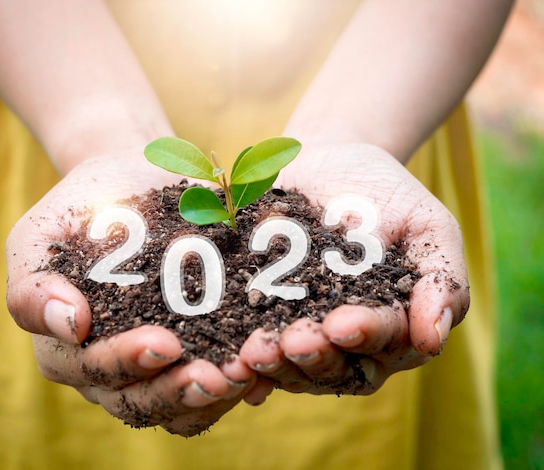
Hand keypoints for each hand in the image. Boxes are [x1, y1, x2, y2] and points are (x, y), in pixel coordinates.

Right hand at [6, 155, 259, 435]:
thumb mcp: (41, 234)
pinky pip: (212, 389)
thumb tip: (68, 325)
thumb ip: (34, 283)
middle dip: (177, 391)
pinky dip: (236, 387)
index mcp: (66, 348)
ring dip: (213, 399)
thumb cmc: (83, 209)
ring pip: (178, 408)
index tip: (165, 343)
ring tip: (244, 375)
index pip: (93, 370)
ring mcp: (153, 368)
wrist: (133, 184)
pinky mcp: (194, 355)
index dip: (126, 362)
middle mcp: (108, 369)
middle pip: (139, 401)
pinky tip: (260, 373)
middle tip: (216, 375)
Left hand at [239, 143, 468, 394]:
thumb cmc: (388, 196)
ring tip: (254, 353)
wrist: (331, 167)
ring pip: (294, 364)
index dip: (365, 334)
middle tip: (293, 342)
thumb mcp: (427, 226)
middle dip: (315, 355)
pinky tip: (230, 366)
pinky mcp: (266, 322)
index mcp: (395, 324)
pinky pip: (255, 347)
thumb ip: (440, 279)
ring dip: (275, 364)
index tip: (343, 323)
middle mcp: (350, 343)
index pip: (385, 339)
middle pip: (336, 364)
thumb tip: (433, 341)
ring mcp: (306, 334)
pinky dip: (244, 362)